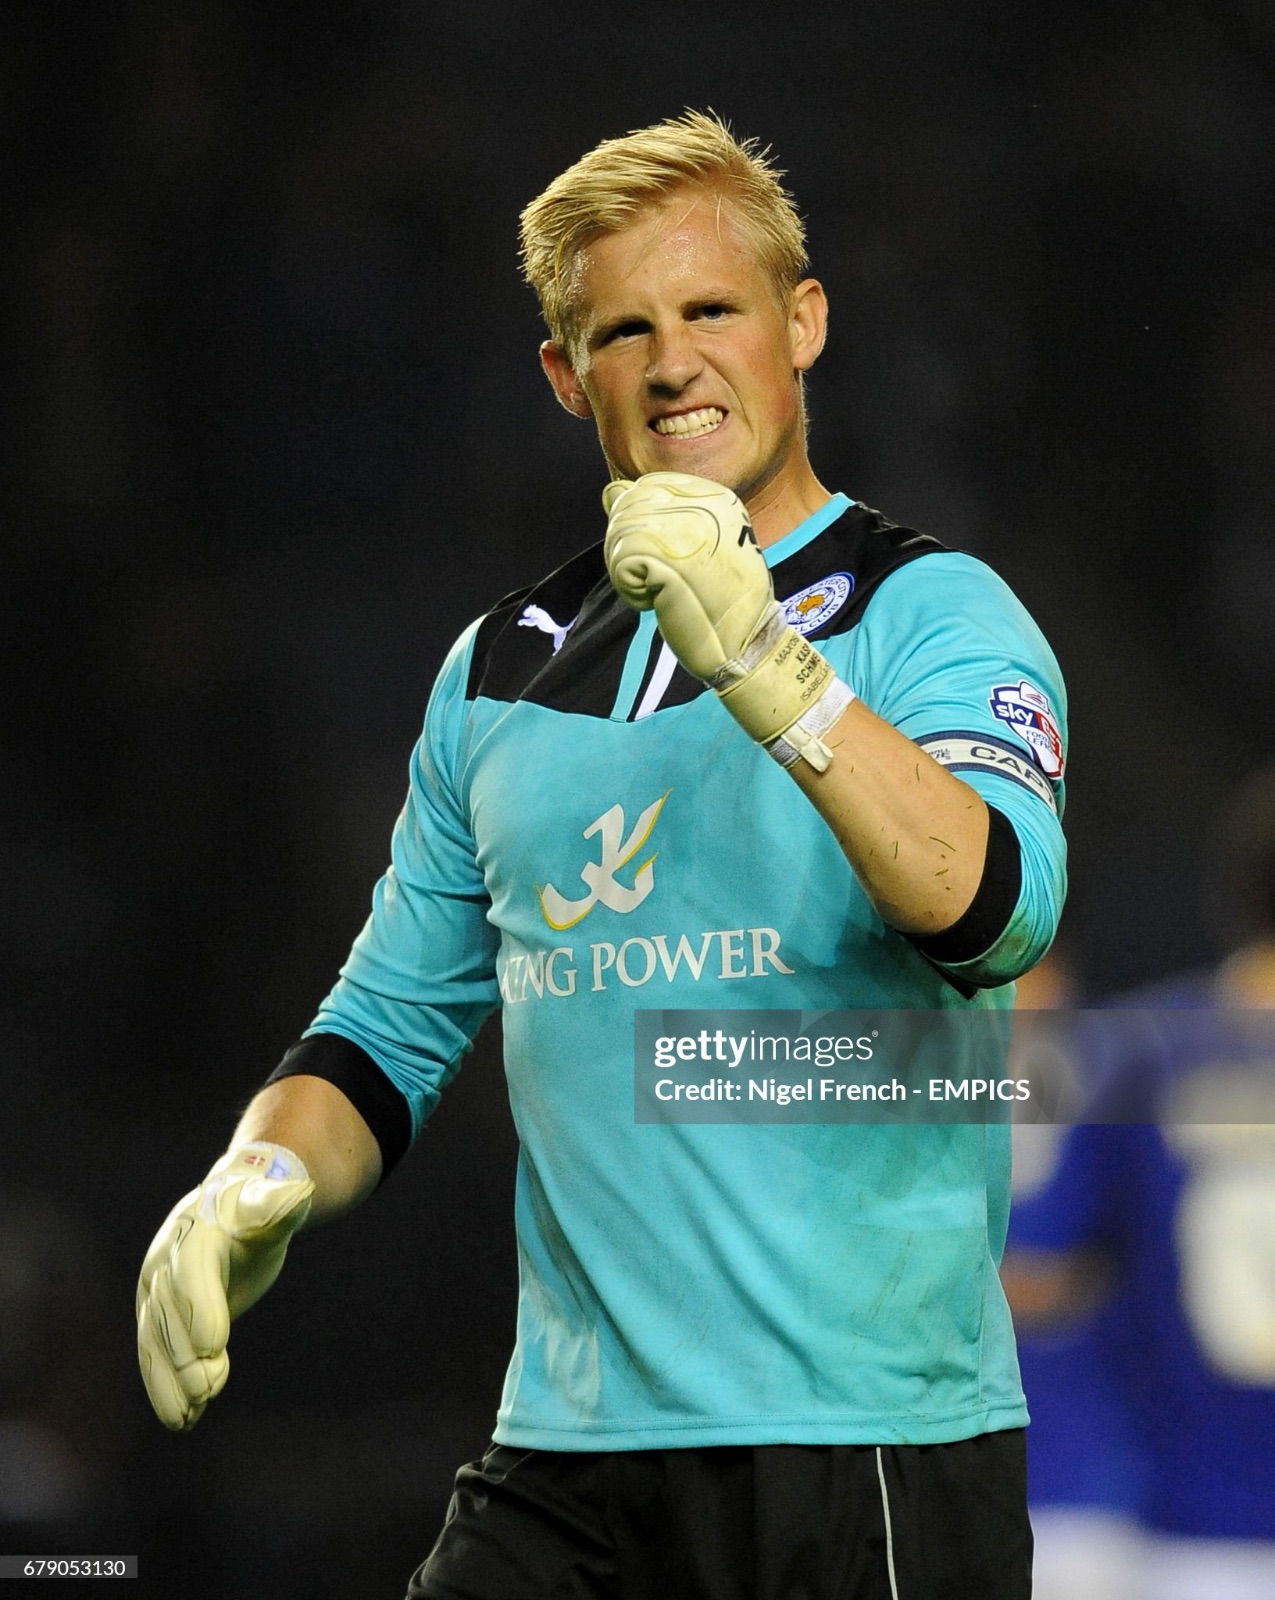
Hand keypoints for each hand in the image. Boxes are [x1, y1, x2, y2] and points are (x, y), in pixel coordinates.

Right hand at [136, 1142, 313, 1430]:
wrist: (228, 1210)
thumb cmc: (255, 1206)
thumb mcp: (270, 1202)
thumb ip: (280, 1205)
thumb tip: (301, 1193)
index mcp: (193, 1231)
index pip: (193, 1273)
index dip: (201, 1308)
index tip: (214, 1346)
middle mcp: (165, 1263)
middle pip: (170, 1315)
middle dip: (184, 1356)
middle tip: (207, 1390)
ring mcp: (156, 1293)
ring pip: (155, 1343)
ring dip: (168, 1383)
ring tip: (187, 1418)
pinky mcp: (159, 1320)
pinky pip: (157, 1356)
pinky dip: (166, 1389)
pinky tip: (182, 1421)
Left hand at [603, 472, 853, 768]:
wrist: (744, 645)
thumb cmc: (722, 603)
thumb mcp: (694, 548)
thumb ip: (657, 515)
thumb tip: (609, 492)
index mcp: (718, 498)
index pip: (650, 486)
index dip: (643, 523)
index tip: (667, 559)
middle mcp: (704, 504)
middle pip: (629, 505)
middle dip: (631, 546)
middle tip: (660, 580)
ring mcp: (686, 529)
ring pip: (620, 533)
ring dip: (631, 571)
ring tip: (664, 592)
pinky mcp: (667, 557)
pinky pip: (620, 562)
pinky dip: (630, 590)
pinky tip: (659, 602)